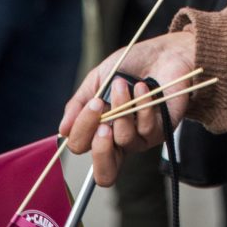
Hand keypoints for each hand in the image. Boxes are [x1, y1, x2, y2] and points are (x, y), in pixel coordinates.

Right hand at [60, 32, 196, 185]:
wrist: (164, 52)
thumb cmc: (130, 66)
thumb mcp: (98, 79)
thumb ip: (79, 104)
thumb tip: (63, 130)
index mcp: (99, 129)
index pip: (81, 147)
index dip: (82, 131)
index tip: (93, 102)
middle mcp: (119, 140)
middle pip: (105, 174)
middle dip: (100, 149)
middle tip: (104, 123)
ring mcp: (140, 138)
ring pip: (124, 140)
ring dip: (121, 108)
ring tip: (124, 84)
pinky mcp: (160, 131)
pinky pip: (147, 128)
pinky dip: (143, 104)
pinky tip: (143, 87)